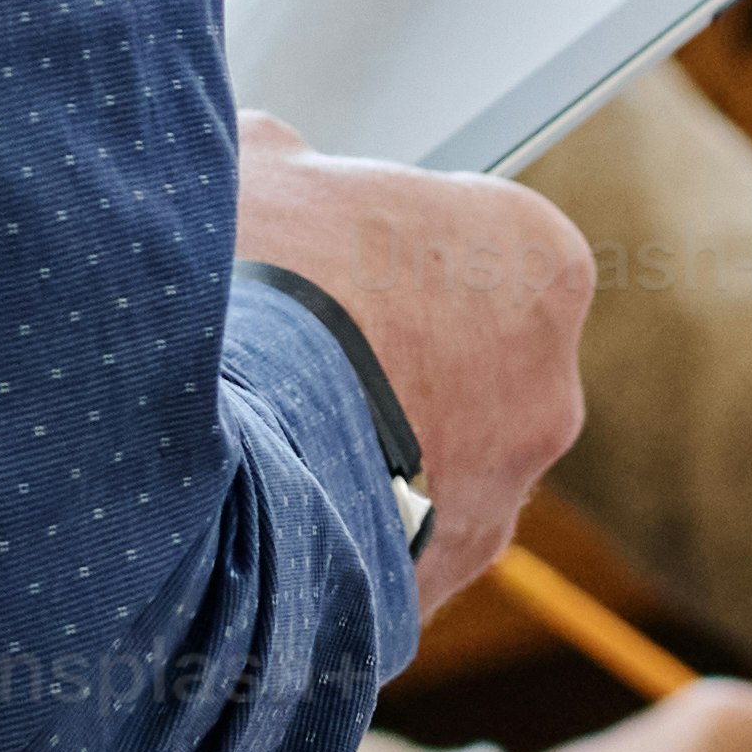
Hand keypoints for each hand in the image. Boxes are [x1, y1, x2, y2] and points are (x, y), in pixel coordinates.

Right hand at [234, 111, 592, 624]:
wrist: (202, 464)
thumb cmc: (244, 290)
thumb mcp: (253, 172)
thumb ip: (288, 164)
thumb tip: (271, 162)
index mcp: (536, 259)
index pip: (474, 239)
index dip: (379, 246)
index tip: (313, 256)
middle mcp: (549, 387)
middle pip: (462, 361)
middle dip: (381, 357)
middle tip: (277, 353)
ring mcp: (499, 502)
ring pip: (426, 467)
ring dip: (355, 454)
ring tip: (247, 444)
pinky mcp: (434, 589)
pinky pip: (380, 550)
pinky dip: (326, 537)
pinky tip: (247, 516)